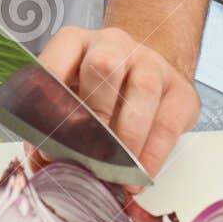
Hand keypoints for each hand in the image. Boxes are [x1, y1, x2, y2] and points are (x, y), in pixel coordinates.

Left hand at [30, 25, 200, 186]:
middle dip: (93, 115)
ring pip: (143, 90)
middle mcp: (113, 44)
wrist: (147, 72)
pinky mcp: (180, 91)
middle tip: (86, 156)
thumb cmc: (99, 90)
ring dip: (127, 137)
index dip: (48, 107)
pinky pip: (167, 124)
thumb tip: (41, 164)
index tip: (47, 146)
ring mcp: (151, 63)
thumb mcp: (70, 97)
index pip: (55, 64)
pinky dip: (151, 156)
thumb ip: (52, 128)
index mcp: (75, 42)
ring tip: (117, 173)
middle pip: (103, 67)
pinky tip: (138, 179)